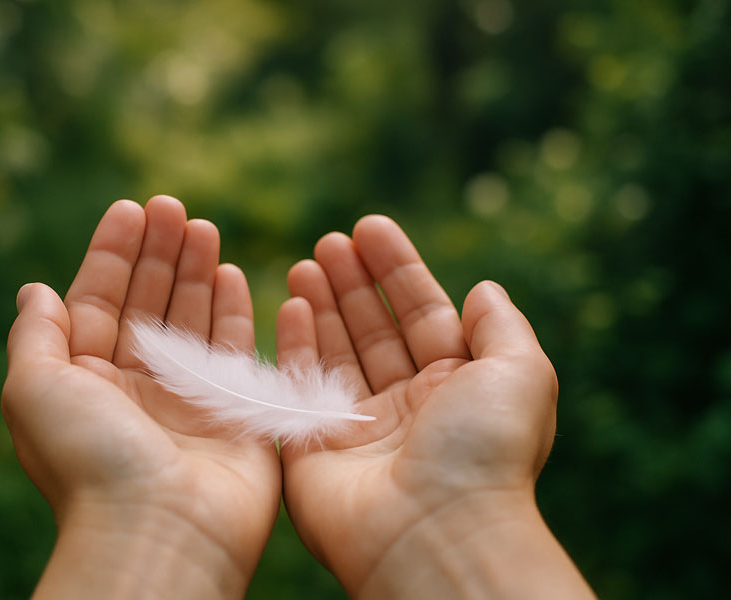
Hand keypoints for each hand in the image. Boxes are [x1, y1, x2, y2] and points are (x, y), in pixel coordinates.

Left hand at [2, 196, 279, 598]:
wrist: (160, 530)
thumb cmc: (89, 461)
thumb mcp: (34, 390)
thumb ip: (35, 335)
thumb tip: (34, 288)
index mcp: (86, 380)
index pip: (98, 300)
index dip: (112, 253)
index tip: (131, 209)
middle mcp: (136, 385)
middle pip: (149, 302)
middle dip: (159, 252)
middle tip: (173, 207)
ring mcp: (187, 397)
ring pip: (192, 318)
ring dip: (197, 271)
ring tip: (203, 227)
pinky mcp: (234, 410)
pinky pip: (236, 349)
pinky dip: (235, 310)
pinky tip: (233, 272)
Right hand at [276, 216, 593, 597]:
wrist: (434, 531)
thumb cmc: (484, 450)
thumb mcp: (521, 373)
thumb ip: (503, 326)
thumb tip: (484, 289)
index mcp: (456, 386)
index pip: (421, 313)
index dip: (397, 268)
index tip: (369, 227)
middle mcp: (408, 403)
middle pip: (374, 328)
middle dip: (353, 282)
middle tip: (329, 242)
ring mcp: (359, 426)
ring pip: (336, 351)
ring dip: (321, 304)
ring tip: (306, 262)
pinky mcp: (315, 446)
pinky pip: (299, 386)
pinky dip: (293, 345)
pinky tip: (291, 306)